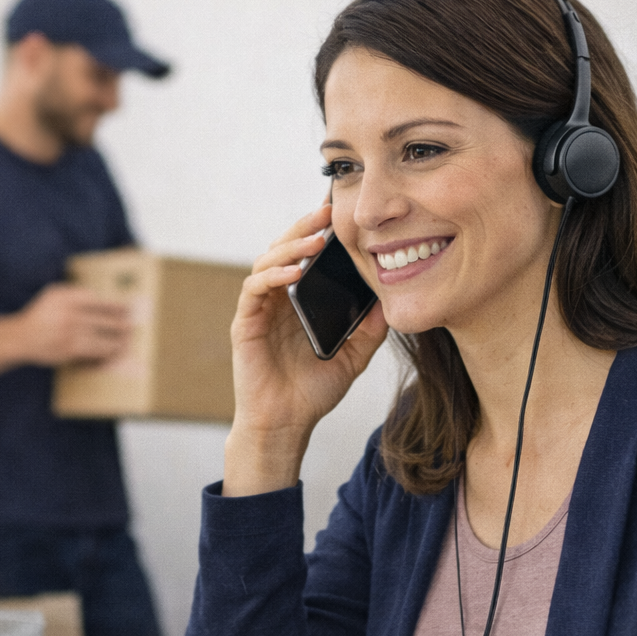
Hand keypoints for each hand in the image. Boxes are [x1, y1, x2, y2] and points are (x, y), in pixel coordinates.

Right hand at [13, 283, 131, 366]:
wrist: (21, 337)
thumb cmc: (42, 315)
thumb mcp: (54, 295)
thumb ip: (75, 294)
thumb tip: (105, 300)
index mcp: (65, 296)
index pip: (97, 300)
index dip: (116, 305)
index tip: (128, 307)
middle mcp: (68, 312)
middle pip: (104, 319)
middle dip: (121, 324)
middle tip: (132, 326)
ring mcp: (69, 332)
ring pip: (102, 337)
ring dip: (118, 341)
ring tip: (127, 342)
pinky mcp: (69, 349)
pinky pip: (94, 351)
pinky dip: (105, 353)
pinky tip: (113, 353)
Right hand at [223, 203, 388, 494]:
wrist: (286, 425)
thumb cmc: (313, 392)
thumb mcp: (353, 356)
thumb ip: (369, 329)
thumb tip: (391, 299)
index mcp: (299, 300)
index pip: (306, 255)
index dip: (319, 232)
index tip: (343, 214)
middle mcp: (277, 298)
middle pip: (284, 247)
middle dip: (305, 226)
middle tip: (328, 211)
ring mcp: (259, 309)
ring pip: (267, 260)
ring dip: (290, 246)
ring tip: (316, 240)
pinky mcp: (245, 323)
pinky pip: (255, 289)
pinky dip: (273, 274)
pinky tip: (294, 271)